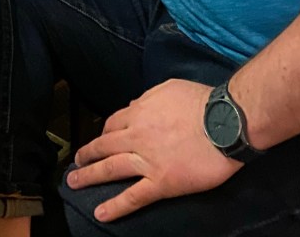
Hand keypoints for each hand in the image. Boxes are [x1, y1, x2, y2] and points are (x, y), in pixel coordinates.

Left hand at [67, 79, 240, 222]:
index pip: (113, 124)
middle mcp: (137, 136)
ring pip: (111, 169)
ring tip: (75, 183)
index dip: (103, 133)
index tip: (99, 139)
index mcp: (139, 112)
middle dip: (87, 155)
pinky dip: (115, 206)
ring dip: (89, 176)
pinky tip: (101, 212)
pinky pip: (133, 197)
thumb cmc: (201, 101)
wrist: (225, 122)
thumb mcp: (169, 88)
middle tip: (75, 162)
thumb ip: (147, 98)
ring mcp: (147, 161)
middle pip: (104, 146)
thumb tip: (134, 106)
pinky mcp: (161, 183)